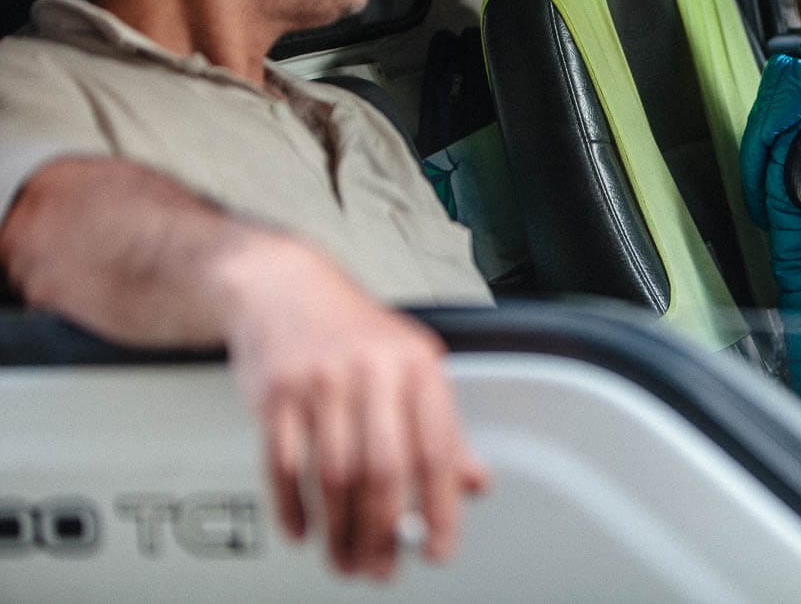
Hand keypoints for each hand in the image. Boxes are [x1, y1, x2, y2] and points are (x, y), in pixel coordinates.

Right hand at [220, 237, 487, 578]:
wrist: (284, 285)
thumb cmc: (353, 330)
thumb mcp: (410, 364)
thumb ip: (441, 425)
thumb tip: (472, 481)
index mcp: (416, 365)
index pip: (437, 449)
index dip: (441, 508)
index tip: (439, 549)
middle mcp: (372, 371)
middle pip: (383, 470)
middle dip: (384, 532)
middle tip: (382, 568)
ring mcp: (320, 382)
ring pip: (333, 476)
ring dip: (340, 531)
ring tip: (345, 560)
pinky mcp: (275, 393)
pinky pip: (283, 466)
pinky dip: (294, 508)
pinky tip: (305, 531)